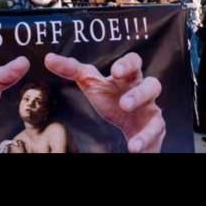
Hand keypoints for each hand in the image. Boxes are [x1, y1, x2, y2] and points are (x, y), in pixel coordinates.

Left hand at [44, 52, 165, 152]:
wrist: (126, 124)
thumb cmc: (109, 97)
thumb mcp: (89, 83)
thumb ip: (71, 70)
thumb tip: (49, 58)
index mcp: (129, 78)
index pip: (134, 63)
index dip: (128, 65)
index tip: (115, 72)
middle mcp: (143, 92)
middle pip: (152, 84)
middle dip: (139, 93)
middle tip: (123, 103)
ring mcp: (151, 111)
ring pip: (157, 109)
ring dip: (143, 118)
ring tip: (128, 120)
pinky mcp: (154, 129)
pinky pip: (155, 132)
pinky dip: (145, 140)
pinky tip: (133, 147)